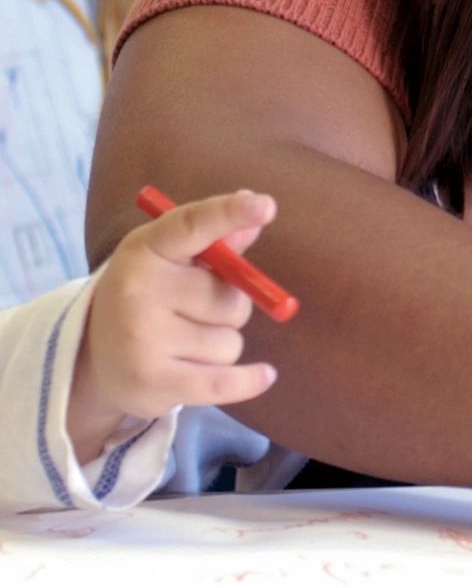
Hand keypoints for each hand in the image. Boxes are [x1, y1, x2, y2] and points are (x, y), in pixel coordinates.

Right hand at [68, 191, 280, 462]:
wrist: (90, 359)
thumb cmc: (147, 297)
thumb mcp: (170, 260)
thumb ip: (217, 241)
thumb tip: (258, 208)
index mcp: (146, 250)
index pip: (191, 226)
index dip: (229, 214)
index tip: (265, 206)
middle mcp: (139, 290)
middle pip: (232, 298)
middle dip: (227, 308)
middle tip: (190, 312)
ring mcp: (144, 338)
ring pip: (231, 342)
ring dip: (220, 345)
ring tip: (181, 344)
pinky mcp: (154, 382)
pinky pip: (226, 381)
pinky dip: (249, 380)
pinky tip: (264, 375)